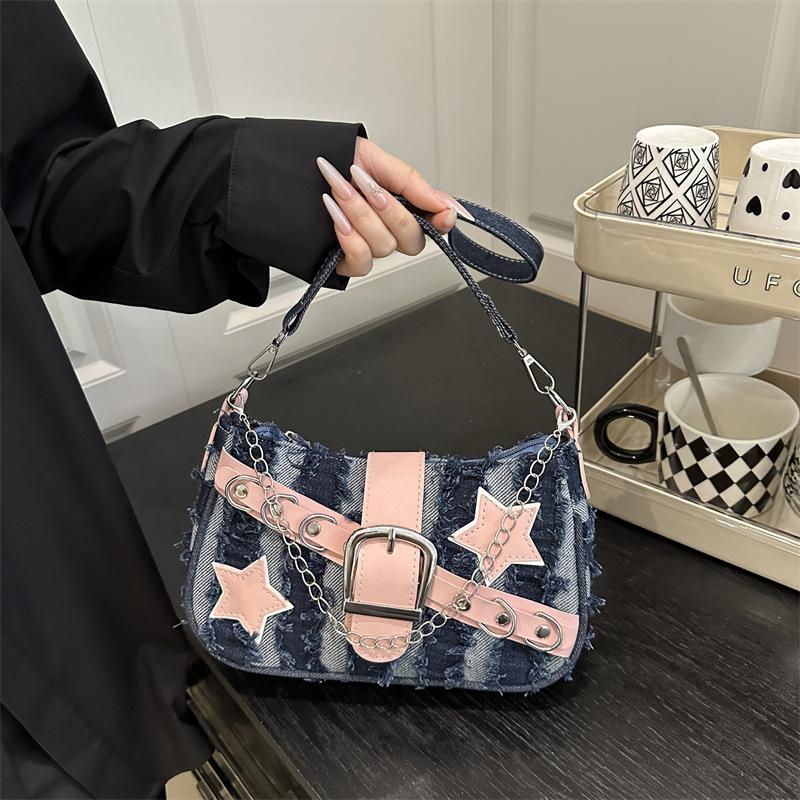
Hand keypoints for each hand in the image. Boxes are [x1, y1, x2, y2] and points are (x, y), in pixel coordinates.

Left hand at [317, 137, 473, 276]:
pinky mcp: (346, 262)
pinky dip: (350, 239)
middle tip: (365, 183)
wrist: (294, 166)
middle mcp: (389, 230)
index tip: (443, 214)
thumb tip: (446, 204)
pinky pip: (361, 262)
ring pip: (384, 247)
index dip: (442, 222)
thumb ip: (413, 184)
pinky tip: (336, 217)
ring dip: (361, 215)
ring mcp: (369, 246)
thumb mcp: (378, 160)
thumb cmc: (334, 160)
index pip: (435, 224)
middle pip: (412, 239)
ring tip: (340, 189)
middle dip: (388, 209)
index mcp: (403, 205)